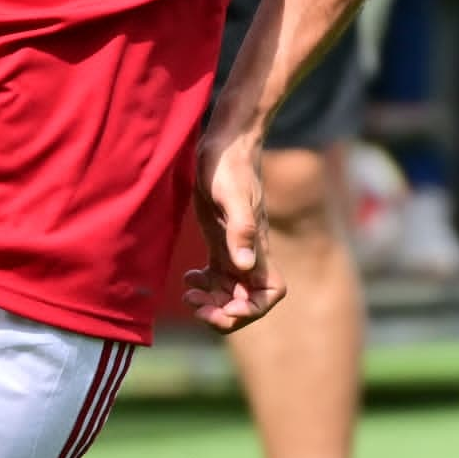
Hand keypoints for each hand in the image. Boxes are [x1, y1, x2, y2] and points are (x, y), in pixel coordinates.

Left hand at [178, 121, 279, 331]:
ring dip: (212, 303)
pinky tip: (189, 278)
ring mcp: (234, 248)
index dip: (251, 308)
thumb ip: (241, 232)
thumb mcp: (233, 198)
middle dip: (224, 313)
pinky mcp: (220, 240)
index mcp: (258, 247)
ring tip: (189, 296)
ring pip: (229, 291)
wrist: (223, 145)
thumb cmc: (229, 167)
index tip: (226, 307)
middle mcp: (249, 253)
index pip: (269, 293)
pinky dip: (205, 286)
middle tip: (196, 307)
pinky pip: (218, 276)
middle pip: (246, 300)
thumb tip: (244, 266)